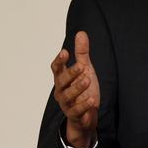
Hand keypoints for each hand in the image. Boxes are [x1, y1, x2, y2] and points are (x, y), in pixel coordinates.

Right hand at [51, 31, 99, 147]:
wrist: (87, 115)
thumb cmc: (84, 90)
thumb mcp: (85, 69)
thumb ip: (82, 53)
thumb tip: (81, 33)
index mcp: (62, 79)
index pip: (56, 68)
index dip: (59, 61)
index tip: (65, 52)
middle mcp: (61, 90)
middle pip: (61, 81)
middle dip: (71, 73)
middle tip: (82, 66)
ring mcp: (66, 103)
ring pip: (68, 95)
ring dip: (77, 87)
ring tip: (88, 80)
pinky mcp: (74, 114)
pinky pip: (77, 110)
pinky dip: (83, 105)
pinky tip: (91, 99)